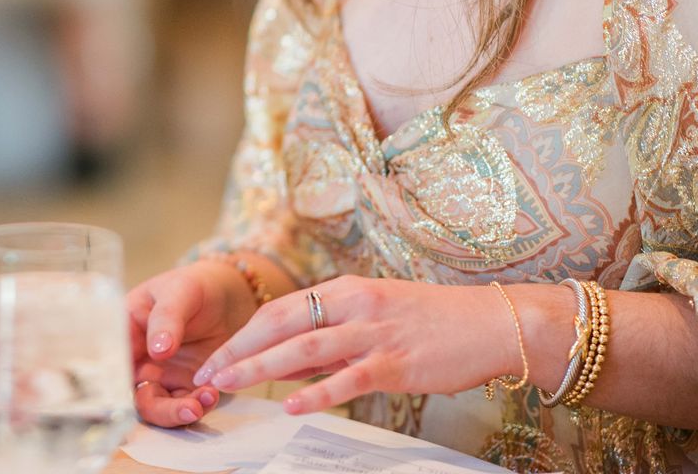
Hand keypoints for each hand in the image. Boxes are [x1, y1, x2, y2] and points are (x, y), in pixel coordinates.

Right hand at [125, 261, 260, 427]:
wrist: (226, 296)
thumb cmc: (193, 286)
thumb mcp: (179, 291)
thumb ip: (166, 318)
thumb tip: (157, 349)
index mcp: (124, 331)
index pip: (110, 360)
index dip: (115, 383)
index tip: (137, 390)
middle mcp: (137, 359)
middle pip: (131, 394)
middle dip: (156, 409)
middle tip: (183, 406)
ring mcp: (160, 376)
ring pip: (157, 407)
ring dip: (178, 412)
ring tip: (203, 402)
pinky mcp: (184, 386)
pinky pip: (184, 405)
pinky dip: (198, 406)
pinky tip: (212, 394)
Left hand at [192, 275, 513, 414]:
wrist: (490, 323)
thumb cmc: (435, 321)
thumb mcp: (377, 314)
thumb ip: (336, 334)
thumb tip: (294, 360)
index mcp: (347, 290)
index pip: (281, 309)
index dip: (243, 333)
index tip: (216, 355)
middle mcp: (355, 305)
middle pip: (282, 324)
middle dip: (239, 349)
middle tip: (206, 373)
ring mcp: (374, 333)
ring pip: (305, 349)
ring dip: (261, 368)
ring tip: (229, 384)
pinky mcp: (395, 363)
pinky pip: (348, 379)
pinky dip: (317, 393)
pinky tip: (292, 406)